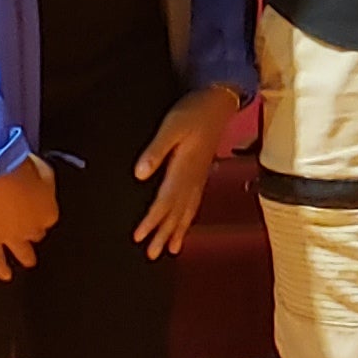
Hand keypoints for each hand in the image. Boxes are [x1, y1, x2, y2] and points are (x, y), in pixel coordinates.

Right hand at [0, 156, 59, 280]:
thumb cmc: (15, 165)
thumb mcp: (41, 168)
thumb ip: (43, 180)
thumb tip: (40, 180)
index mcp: (49, 211)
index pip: (47, 217)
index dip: (40, 212)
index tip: (35, 209)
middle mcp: (33, 228)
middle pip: (36, 233)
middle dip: (34, 231)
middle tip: (33, 233)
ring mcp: (10, 237)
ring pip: (22, 250)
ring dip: (26, 255)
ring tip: (28, 261)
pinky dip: (1, 268)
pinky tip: (6, 275)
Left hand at [130, 89, 240, 259]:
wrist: (218, 102)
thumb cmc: (193, 112)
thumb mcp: (171, 126)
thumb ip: (156, 150)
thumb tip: (139, 174)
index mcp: (184, 169)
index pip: (165, 202)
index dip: (152, 221)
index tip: (139, 237)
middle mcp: (193, 178)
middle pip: (177, 212)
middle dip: (164, 234)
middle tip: (152, 255)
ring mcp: (200, 177)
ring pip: (188, 210)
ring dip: (178, 231)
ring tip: (171, 250)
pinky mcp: (201, 173)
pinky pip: (195, 202)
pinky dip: (189, 218)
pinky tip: (186, 225)